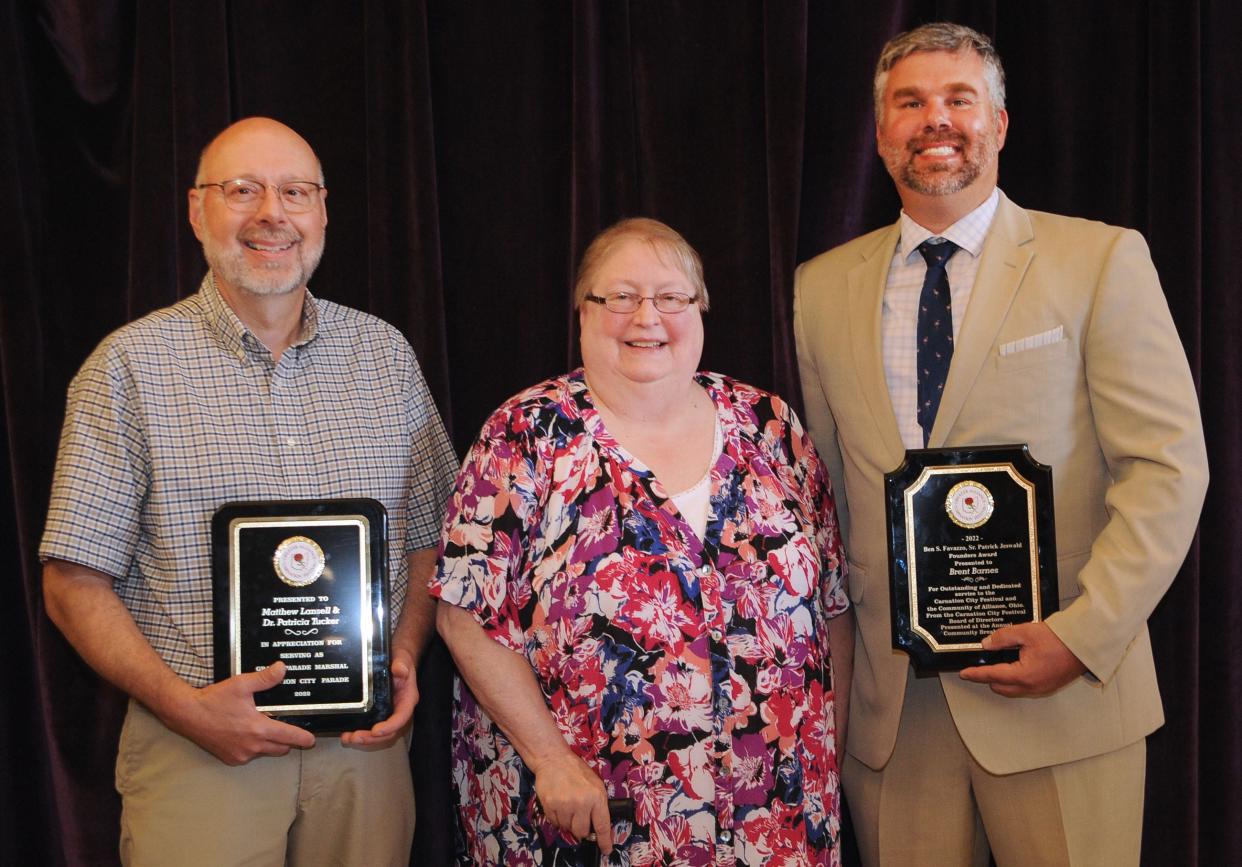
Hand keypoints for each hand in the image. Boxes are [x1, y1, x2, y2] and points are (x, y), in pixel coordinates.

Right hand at [162, 661, 315, 764]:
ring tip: (262, 726)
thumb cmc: (214, 700)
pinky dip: (253, 747)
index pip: (289, 737)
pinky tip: (245, 733)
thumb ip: (265, 678)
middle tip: (285, 726)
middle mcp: (252, 746)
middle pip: (281, 748)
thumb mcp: (242, 684)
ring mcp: (240, 755)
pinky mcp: (231, 759)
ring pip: (266, 752)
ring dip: (269, 743)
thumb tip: (282, 669)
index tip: (311, 739)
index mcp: (258, 729)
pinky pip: (250, 755)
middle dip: (287, 739)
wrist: (188, 715)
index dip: (303, 738)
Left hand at [340, 646, 418, 747]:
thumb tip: (399, 670)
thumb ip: (402, 664)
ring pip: (379, 734)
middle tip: (355, 737)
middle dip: (372, 738)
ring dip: (364, 739)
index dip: (390, 727)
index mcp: (407, 699)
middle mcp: (398, 709)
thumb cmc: (400, 660)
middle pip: (389, 731)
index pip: (401, 717)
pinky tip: (346, 733)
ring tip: (348, 738)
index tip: (376, 731)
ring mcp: (387, 713)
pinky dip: (359, 732)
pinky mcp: (377, 713)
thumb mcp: (402, 659)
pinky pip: (370, 727)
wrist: (395, 660)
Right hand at [533, 750, 612, 855]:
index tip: (606, 850)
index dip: (604, 841)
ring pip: (567, 828)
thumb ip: (597, 804)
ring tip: (567, 805)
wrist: (554, 759)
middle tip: (579, 817)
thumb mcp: (595, 784)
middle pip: (582, 832)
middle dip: (581, 829)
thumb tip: (597, 826)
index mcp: (596, 797)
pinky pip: (555, 823)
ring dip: (568, 822)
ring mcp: (565, 805)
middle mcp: (582, 803)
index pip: (602, 825)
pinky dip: (558, 818)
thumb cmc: (576, 771)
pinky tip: (559, 804)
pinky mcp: (550, 806)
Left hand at [959, 622, 1086, 696]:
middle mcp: (1032, 687)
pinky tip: (1015, 667)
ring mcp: (1041, 689)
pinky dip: (1015, 681)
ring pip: (1013, 690)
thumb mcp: (1026, 633)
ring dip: (1002, 680)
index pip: (992, 676)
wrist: (1085, 645)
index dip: (976, 674)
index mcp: (1024, 675)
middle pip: (1000, 687)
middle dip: (988, 677)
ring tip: (997, 664)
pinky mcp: (1048, 687)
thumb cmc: (1060, 640)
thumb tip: (987, 644)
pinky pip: (1025, 689)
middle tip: (981, 664)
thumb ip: (1002, 638)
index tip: (964, 673)